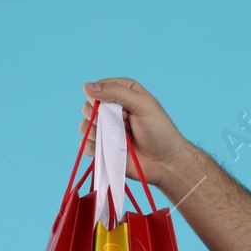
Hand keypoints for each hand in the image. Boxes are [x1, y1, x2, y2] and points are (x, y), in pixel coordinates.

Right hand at [79, 78, 194, 193]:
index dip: (104, 99)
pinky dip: (94, 148)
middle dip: (101, 117)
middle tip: (124, 126)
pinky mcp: (103, 147)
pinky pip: (85, 145)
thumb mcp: (143, 105)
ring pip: (84, 126)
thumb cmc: (160, 132)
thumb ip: (116, 92)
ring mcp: (106, 130)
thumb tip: (86, 86)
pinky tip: (110, 151)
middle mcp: (112, 110)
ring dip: (98, 133)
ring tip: (120, 140)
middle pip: (87, 107)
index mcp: (122, 93)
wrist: (166, 163)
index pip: (97, 88)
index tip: (124, 111)